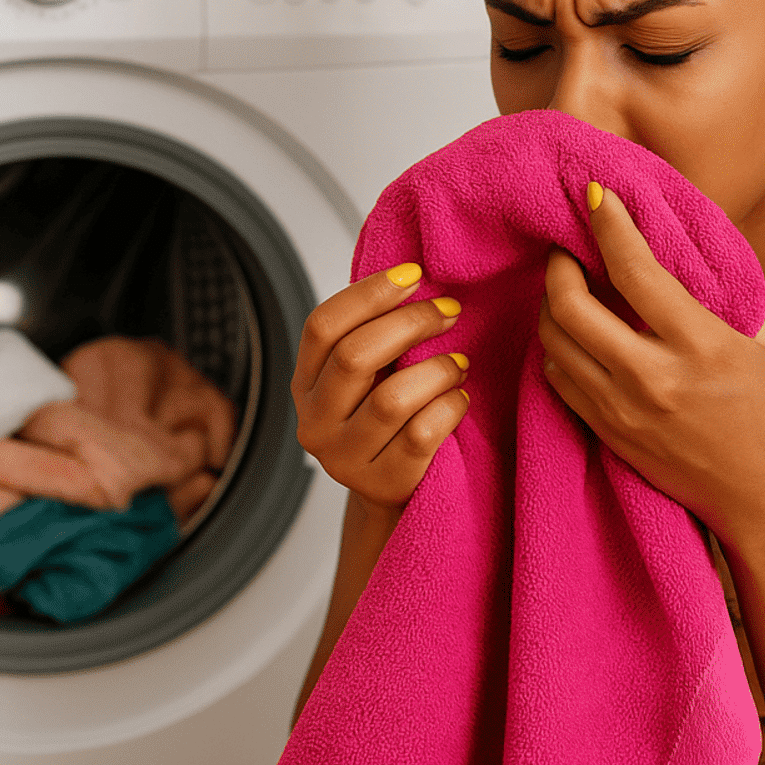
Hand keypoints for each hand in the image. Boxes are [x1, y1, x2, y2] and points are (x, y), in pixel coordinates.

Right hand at [292, 263, 470, 511]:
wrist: (395, 490)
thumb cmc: (387, 421)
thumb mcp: (368, 377)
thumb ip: (374, 335)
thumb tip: (414, 276)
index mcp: (305, 383)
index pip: (323, 326)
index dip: (368, 293)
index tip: (413, 273)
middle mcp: (315, 422)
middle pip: (355, 356)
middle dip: (411, 323)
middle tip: (449, 311)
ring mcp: (344, 458)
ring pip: (392, 399)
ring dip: (436, 369)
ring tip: (459, 363)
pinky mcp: (381, 483)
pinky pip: (422, 434)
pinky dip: (449, 407)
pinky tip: (459, 398)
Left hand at [538, 186, 764, 544]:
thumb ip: (731, 290)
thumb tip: (693, 241)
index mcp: (701, 346)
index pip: (635, 271)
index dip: (609, 225)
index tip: (596, 195)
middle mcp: (653, 378)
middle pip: (571, 307)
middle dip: (559, 264)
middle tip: (566, 245)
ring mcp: (623, 411)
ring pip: (554, 344)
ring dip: (550, 305)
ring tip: (564, 284)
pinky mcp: (608, 434)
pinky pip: (559, 380)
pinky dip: (555, 348)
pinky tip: (570, 332)